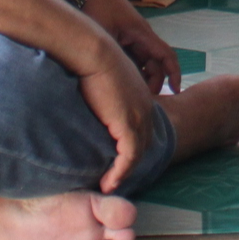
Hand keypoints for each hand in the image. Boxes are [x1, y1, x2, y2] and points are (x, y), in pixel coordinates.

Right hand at [71, 39, 158, 194]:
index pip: (141, 131)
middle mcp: (146, 109)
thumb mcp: (106, 85)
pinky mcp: (129, 124)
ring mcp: (140, 117)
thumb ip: (107, 101)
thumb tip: (95, 110)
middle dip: (130, 164)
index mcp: (142, 99)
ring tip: (109, 185)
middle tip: (113, 179)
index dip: (130, 149)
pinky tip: (108, 183)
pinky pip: (129, 157)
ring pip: (137, 155)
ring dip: (124, 173)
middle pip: (142, 145)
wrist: (94, 54)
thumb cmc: (92, 64)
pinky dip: (120, 172)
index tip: (117, 163)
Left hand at [85, 0, 181, 93]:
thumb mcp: (104, 33)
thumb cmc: (100, 9)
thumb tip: (117, 81)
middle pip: (156, 65)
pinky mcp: (127, 42)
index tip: (175, 91)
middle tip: (140, 99)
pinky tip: (123, 83)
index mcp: (143, 35)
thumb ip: (112, 55)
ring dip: (142, 79)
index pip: (166, 56)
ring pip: (146, 65)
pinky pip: (136, 61)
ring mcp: (136, 41)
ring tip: (130, 94)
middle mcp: (143, 39)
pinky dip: (134, 72)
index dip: (174, 73)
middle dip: (153, 83)